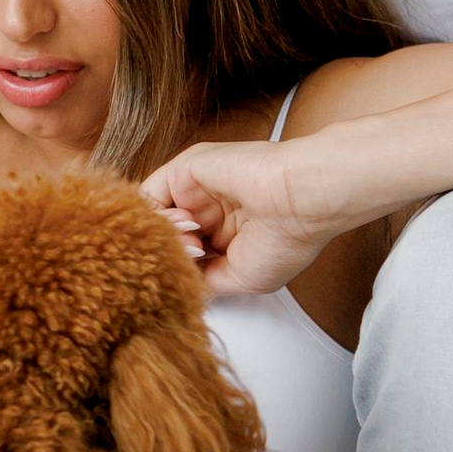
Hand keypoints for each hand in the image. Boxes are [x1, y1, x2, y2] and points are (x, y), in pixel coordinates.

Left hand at [140, 139, 341, 298]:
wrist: (302, 200)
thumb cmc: (287, 238)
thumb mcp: (241, 278)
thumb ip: (204, 278)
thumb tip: (178, 282)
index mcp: (226, 232)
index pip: (184, 253)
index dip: (181, 269)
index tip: (195, 278)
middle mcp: (209, 209)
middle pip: (164, 235)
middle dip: (171, 253)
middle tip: (198, 257)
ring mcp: (196, 188)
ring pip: (154, 217)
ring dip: (166, 236)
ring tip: (197, 243)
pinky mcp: (186, 169)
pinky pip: (150, 194)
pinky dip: (157, 216)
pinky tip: (185, 226)